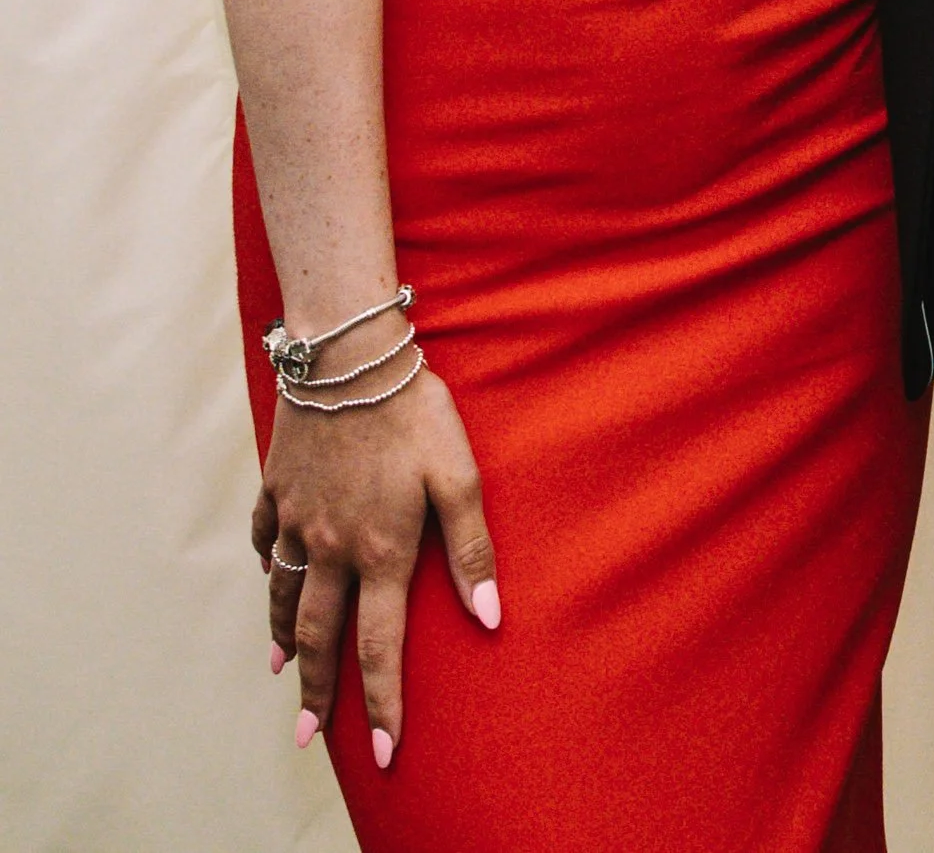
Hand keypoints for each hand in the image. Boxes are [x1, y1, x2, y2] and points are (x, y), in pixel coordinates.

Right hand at [254, 363, 499, 767]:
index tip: (386, 752)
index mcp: (382, 551)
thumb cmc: (415, 410)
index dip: (385, 703)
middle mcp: (333, 547)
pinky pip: (267, 540)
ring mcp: (298, 519)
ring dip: (287, 639)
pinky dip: (270, 569)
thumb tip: (490, 618)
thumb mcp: (458, 474)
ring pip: (288, 597)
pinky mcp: (277, 487)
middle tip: (307, 737)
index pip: (380, 647)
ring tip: (283, 672)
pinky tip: (273, 580)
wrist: (348, 356)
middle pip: (322, 638)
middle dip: (317, 693)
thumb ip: (471, 550)